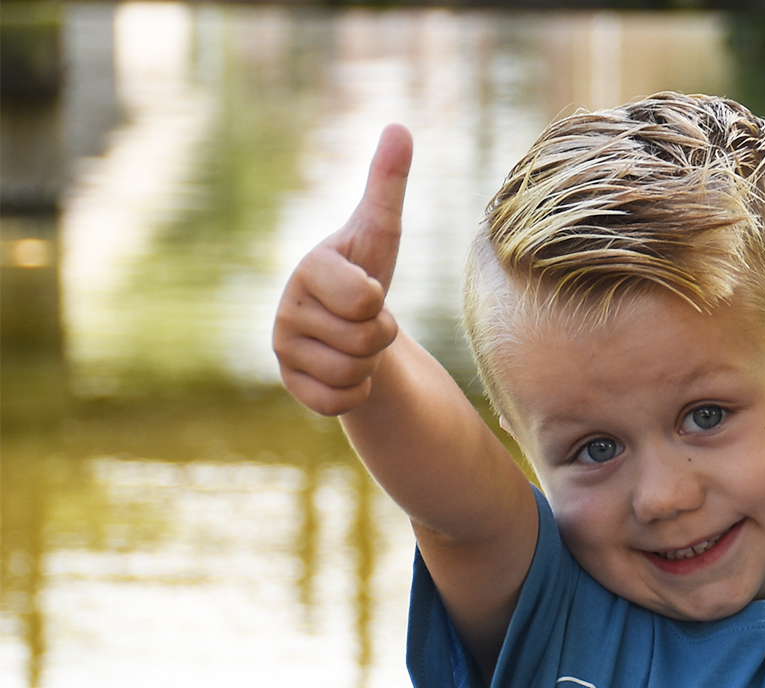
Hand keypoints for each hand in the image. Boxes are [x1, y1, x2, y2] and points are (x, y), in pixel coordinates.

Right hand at [273, 124, 412, 415]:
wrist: (351, 326)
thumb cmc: (366, 273)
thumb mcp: (380, 232)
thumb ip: (386, 184)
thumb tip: (399, 126)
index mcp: (309, 267)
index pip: (364, 300)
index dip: (379, 302)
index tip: (368, 290)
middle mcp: (287, 307)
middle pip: (364, 340)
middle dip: (379, 335)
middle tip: (365, 320)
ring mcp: (284, 348)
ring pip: (352, 372)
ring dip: (367, 363)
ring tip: (353, 342)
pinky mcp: (290, 384)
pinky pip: (336, 403)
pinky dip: (355, 393)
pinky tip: (347, 371)